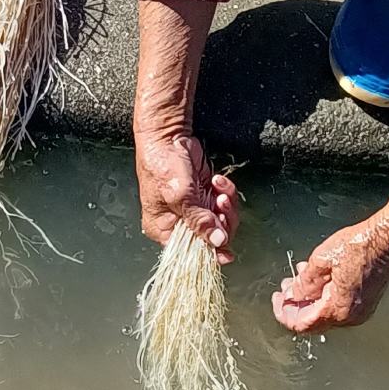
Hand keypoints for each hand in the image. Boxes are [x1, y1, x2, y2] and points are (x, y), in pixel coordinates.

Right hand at [135, 134, 238, 263]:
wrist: (167, 137)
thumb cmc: (162, 165)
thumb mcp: (180, 196)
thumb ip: (199, 220)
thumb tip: (217, 240)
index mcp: (164, 230)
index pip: (191, 252)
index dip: (210, 252)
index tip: (226, 252)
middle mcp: (179, 224)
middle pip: (211, 238)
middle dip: (222, 222)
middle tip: (220, 205)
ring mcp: (194, 210)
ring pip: (222, 222)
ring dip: (226, 206)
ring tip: (218, 190)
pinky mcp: (205, 196)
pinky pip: (224, 204)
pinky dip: (226, 193)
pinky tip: (217, 180)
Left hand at [272, 212, 388, 332]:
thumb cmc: (361, 245)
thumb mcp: (321, 260)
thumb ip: (303, 283)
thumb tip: (292, 296)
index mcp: (338, 309)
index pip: (302, 324)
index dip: (284, 313)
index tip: (277, 300)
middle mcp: (351, 316)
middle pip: (313, 320)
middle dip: (296, 304)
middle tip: (285, 289)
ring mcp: (361, 311)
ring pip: (325, 313)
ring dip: (309, 298)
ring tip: (299, 278)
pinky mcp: (366, 302)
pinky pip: (338, 306)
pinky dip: (324, 295)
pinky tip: (318, 278)